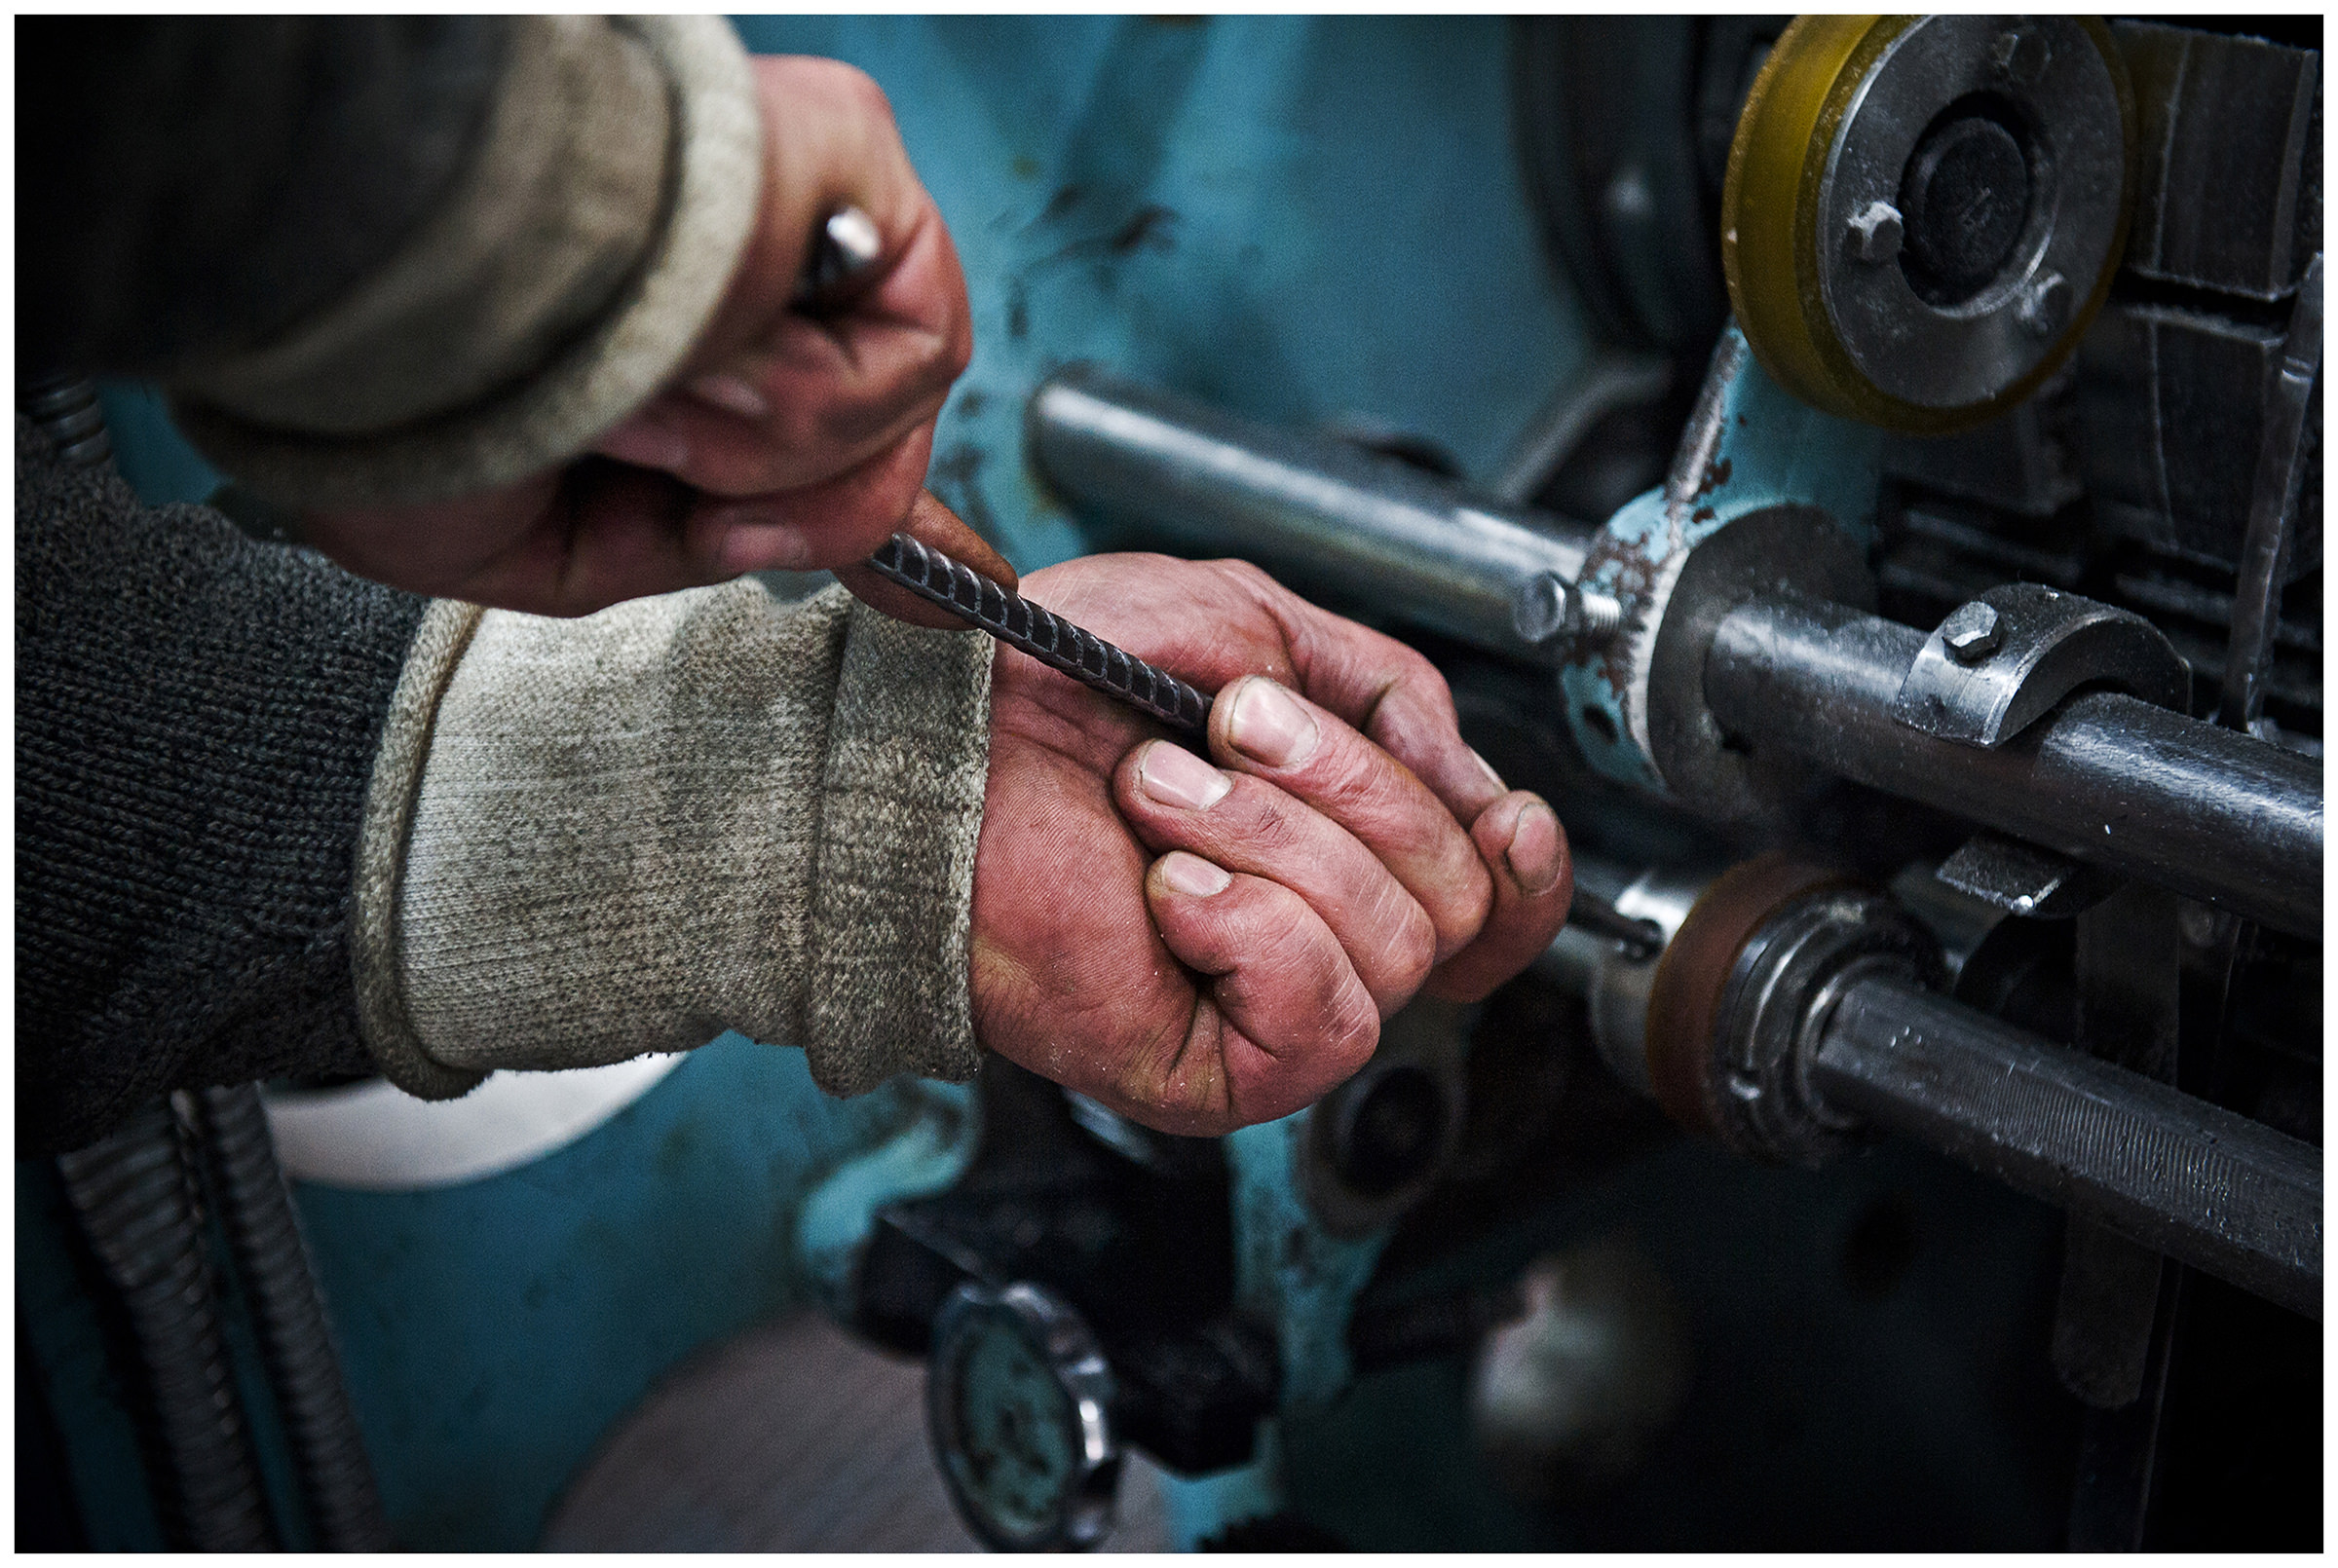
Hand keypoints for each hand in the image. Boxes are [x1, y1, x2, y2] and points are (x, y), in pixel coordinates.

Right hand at [296, 56, 972, 615]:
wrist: (362, 309)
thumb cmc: (392, 411)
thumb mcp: (561, 543)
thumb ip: (707, 544)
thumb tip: (836, 553)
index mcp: (688, 327)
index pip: (836, 410)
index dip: (872, 502)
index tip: (937, 595)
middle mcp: (753, 255)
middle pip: (880, 419)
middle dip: (798, 500)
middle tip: (664, 473)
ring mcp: (800, 197)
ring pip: (899, 393)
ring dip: (774, 452)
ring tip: (642, 409)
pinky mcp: (841, 147)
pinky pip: (913, 339)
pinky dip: (814, 404)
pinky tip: (699, 369)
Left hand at [971, 554, 1572, 1135]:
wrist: (931, 748)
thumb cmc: (1050, 682)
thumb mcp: (1241, 626)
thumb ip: (1380, 681)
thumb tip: (1464, 772)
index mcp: (1340, 845)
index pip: (1500, 902)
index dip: (1525, 864)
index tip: (1505, 813)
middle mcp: (1321, 937)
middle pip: (1459, 898)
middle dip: (1343, 787)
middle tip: (1216, 734)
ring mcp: (1272, 1008)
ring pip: (1399, 944)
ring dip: (1268, 836)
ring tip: (1155, 795)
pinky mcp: (1222, 1071)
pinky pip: (1326, 1014)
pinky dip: (1249, 924)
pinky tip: (1166, 889)